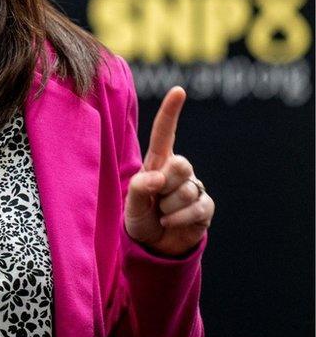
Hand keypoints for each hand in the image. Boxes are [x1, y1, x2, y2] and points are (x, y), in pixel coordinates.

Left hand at [124, 86, 214, 256]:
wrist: (154, 246)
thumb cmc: (139, 217)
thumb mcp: (131, 203)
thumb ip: (138, 187)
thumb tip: (157, 178)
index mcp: (157, 162)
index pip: (165, 133)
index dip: (171, 112)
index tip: (178, 90)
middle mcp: (177, 170)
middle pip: (181, 164)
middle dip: (166, 185)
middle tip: (155, 199)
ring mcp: (194, 187)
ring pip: (187, 190)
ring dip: (169, 207)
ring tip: (161, 213)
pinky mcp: (205, 206)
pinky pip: (197, 208)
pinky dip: (179, 218)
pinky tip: (170, 222)